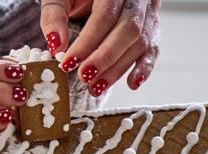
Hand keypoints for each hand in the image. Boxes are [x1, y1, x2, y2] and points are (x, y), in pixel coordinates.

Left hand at [40, 0, 160, 95]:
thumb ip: (54, 15)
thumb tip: (56, 47)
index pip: (105, 16)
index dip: (87, 42)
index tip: (69, 63)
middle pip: (128, 31)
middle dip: (105, 58)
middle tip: (85, 78)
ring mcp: (148, 11)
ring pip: (140, 43)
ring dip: (118, 69)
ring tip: (97, 86)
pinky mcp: (152, 26)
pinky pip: (153, 48)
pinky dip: (144, 68)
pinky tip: (132, 83)